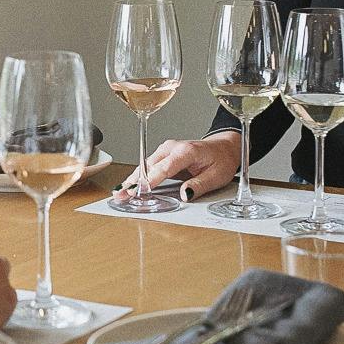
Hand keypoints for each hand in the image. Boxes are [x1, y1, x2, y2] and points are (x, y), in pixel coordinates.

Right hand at [117, 132, 240, 201]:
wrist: (223, 148)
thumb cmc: (221, 160)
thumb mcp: (217, 176)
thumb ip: (199, 185)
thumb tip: (185, 194)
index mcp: (186, 151)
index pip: (164, 168)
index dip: (150, 180)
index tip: (138, 190)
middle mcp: (172, 148)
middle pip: (149, 166)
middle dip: (134, 182)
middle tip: (121, 195)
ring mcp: (165, 150)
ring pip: (144, 166)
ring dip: (132, 180)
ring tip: (119, 193)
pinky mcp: (162, 155)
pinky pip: (147, 166)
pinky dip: (137, 177)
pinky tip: (128, 186)